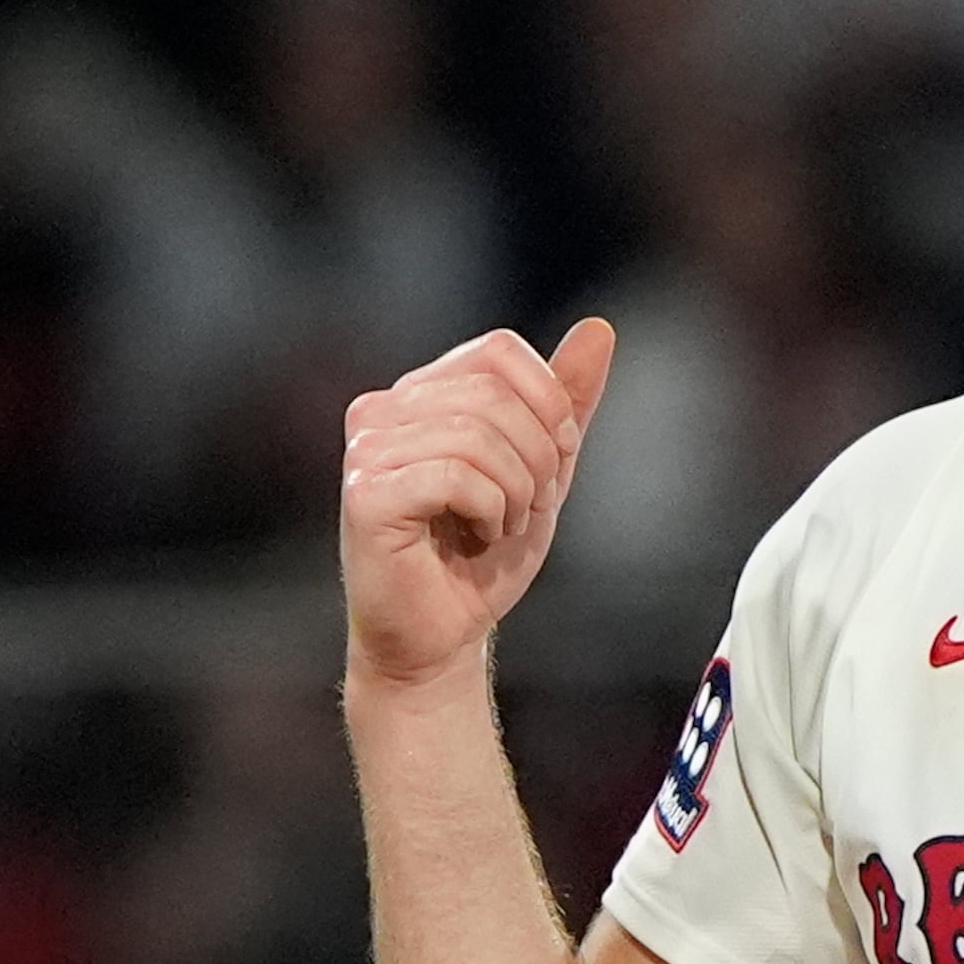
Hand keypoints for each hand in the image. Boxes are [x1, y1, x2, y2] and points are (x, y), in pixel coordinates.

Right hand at [340, 319, 616, 689]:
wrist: (443, 635)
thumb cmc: (482, 556)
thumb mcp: (543, 470)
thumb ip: (566, 403)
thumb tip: (599, 329)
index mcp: (419, 393)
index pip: (499, 351)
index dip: (547, 404)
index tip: (555, 461)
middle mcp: (381, 410)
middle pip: (493, 393)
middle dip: (538, 457)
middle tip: (529, 506)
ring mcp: (366, 450)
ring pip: (477, 435)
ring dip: (516, 492)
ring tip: (501, 526)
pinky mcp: (365, 495)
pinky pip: (455, 476)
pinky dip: (490, 511)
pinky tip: (477, 538)